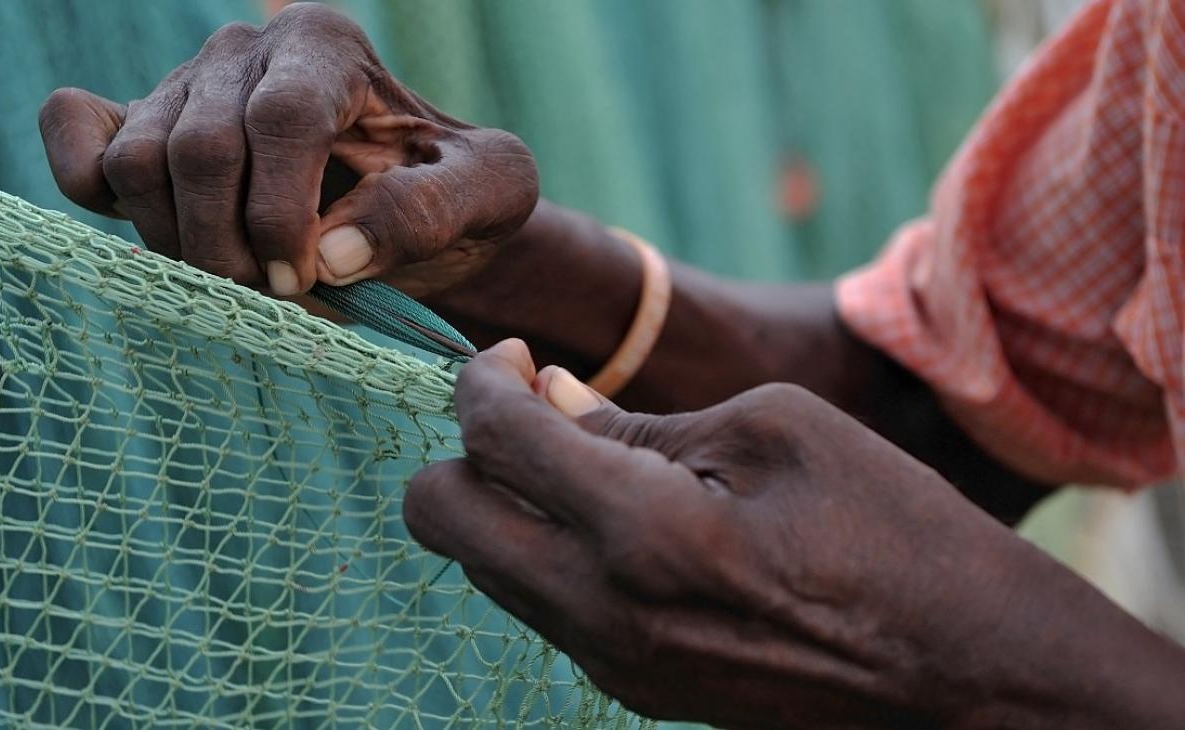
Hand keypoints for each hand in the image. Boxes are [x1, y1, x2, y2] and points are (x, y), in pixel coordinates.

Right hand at [38, 3, 537, 298]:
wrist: (416, 206)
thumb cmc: (454, 192)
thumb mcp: (489, 194)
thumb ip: (431, 211)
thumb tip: (331, 253)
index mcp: (328, 48)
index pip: (280, 120)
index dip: (281, 213)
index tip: (306, 280)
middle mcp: (247, 52)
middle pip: (200, 150)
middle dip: (233, 250)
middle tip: (280, 303)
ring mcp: (184, 86)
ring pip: (138, 162)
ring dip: (180, 247)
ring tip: (243, 287)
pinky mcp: (139, 125)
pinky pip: (77, 134)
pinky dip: (90, 186)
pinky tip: (158, 236)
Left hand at [405, 340, 1170, 728]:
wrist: (966, 672)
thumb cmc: (891, 528)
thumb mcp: (776, 429)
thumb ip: (642, 421)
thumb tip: (550, 398)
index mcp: (641, 530)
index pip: (491, 438)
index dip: (482, 379)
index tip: (518, 358)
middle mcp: (602, 609)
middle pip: (438, 515)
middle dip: (466, 444)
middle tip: (536, 406)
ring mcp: (612, 662)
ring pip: (481, 564)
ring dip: (505, 499)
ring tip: (588, 460)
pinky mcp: (634, 688)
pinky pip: (541, 605)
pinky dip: (547, 548)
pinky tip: (620, 519)